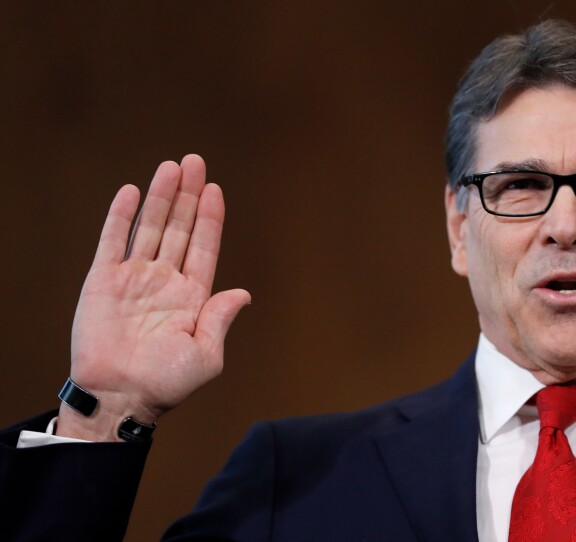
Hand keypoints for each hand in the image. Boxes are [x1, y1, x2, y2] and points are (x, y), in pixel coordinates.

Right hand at [57, 155, 250, 440]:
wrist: (119, 397)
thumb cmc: (166, 383)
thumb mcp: (206, 355)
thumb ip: (220, 319)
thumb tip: (243, 293)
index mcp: (192, 296)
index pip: (204, 247)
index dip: (210, 218)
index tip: (215, 190)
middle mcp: (165, 281)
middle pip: (180, 228)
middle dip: (188, 195)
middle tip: (195, 161)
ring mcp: (134, 278)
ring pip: (151, 227)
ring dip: (161, 197)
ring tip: (171, 166)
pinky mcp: (103, 281)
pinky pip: (113, 241)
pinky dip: (121, 216)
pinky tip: (132, 192)